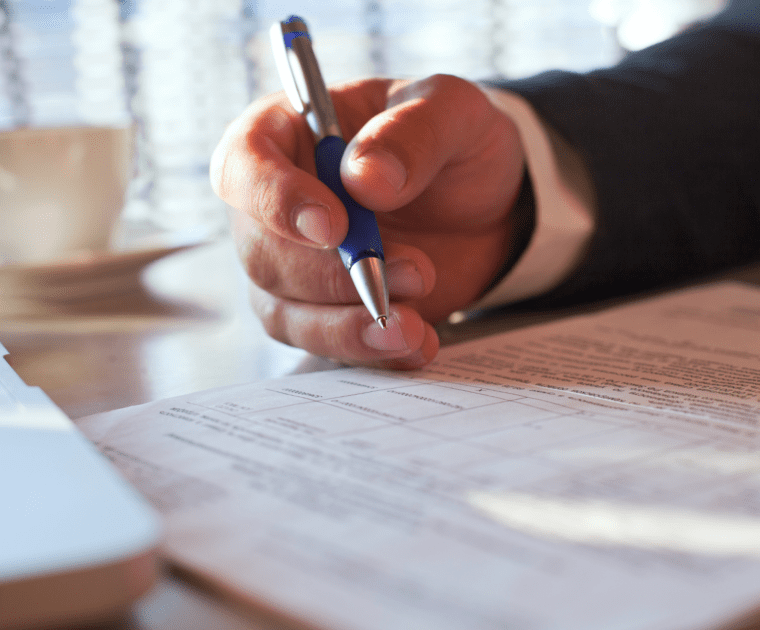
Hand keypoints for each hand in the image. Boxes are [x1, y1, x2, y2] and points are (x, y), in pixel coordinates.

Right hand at [211, 74, 524, 368]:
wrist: (484, 203)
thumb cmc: (452, 140)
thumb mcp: (452, 112)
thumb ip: (411, 134)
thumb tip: (365, 179)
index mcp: (287, 135)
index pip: (243, 166)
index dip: (275, 201)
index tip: (332, 227)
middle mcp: (277, 207)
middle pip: (264, 254)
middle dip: (335, 276)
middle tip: (416, 273)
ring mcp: (297, 265)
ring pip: (287, 313)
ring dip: (347, 327)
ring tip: (413, 328)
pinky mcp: (327, 309)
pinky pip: (327, 344)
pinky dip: (370, 353)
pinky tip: (418, 345)